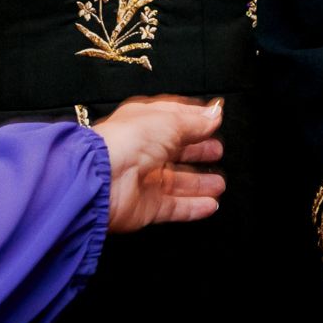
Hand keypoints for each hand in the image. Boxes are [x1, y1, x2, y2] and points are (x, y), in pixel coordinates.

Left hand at [91, 96, 225, 232]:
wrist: (103, 178)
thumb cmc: (130, 141)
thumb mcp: (171, 121)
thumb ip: (196, 122)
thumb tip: (214, 115)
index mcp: (144, 123)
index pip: (173, 119)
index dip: (194, 119)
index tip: (214, 120)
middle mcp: (144, 151)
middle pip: (176, 151)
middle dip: (197, 151)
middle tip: (218, 150)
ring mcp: (144, 180)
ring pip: (177, 182)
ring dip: (199, 183)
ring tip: (220, 184)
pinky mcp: (146, 207)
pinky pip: (174, 207)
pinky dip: (193, 207)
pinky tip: (211, 204)